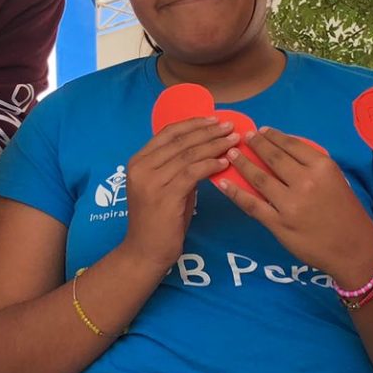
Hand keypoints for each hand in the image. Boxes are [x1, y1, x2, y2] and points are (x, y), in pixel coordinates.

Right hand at [118, 117, 236, 272]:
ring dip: (214, 146)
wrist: (144, 252)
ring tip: (233, 141)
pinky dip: (211, 165)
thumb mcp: (164, 187)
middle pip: (180, 141)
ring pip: (188, 155)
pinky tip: (224, 163)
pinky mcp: (165, 196)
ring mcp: (151, 181)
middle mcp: (141, 167)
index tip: (214, 119)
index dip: (193, 124)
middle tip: (230, 126)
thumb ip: (178, 168)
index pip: (168, 133)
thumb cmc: (157, 222)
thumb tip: (206, 151)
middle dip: (208, 131)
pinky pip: (193, 173)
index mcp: (138, 161)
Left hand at [217, 127, 372, 286]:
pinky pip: (251, 204)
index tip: (261, 130)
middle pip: (273, 158)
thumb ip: (313, 166)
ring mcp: (290, 204)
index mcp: (322, 168)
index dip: (273, 136)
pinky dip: (234, 192)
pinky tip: (223, 183)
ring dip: (242, 163)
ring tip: (232, 154)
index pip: (291, 145)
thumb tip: (284, 152)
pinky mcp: (278, 224)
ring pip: (258, 178)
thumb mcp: (337, 180)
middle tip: (243, 138)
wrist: (354, 249)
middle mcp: (305, 182)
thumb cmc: (347, 214)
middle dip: (255, 144)